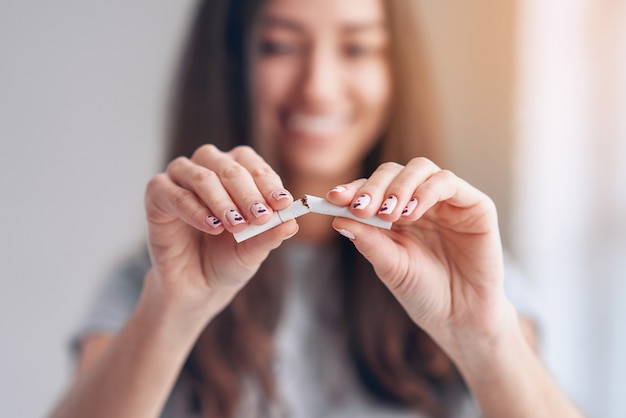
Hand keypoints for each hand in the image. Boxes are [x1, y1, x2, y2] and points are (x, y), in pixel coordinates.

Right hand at [144, 145, 297, 322]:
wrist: (197, 286)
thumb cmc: (228, 260)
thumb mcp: (254, 250)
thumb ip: (270, 235)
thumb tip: (292, 223)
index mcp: (235, 173)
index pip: (252, 165)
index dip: (268, 182)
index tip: (283, 202)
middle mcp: (207, 169)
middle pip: (228, 167)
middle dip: (247, 192)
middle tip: (260, 216)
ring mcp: (180, 180)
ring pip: (201, 176)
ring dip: (221, 200)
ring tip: (236, 225)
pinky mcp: (157, 196)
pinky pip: (173, 194)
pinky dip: (194, 209)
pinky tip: (211, 226)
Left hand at [326, 158, 514, 359]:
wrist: (460, 318)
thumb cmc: (423, 292)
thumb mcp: (390, 266)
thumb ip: (368, 241)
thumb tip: (337, 218)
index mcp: (395, 213)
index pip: (371, 188)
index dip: (353, 189)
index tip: (334, 198)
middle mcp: (419, 201)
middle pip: (393, 171)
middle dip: (374, 186)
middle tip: (363, 208)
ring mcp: (446, 200)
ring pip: (420, 169)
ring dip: (399, 186)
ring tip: (388, 214)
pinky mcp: (474, 205)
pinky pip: (448, 182)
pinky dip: (426, 192)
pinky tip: (412, 213)